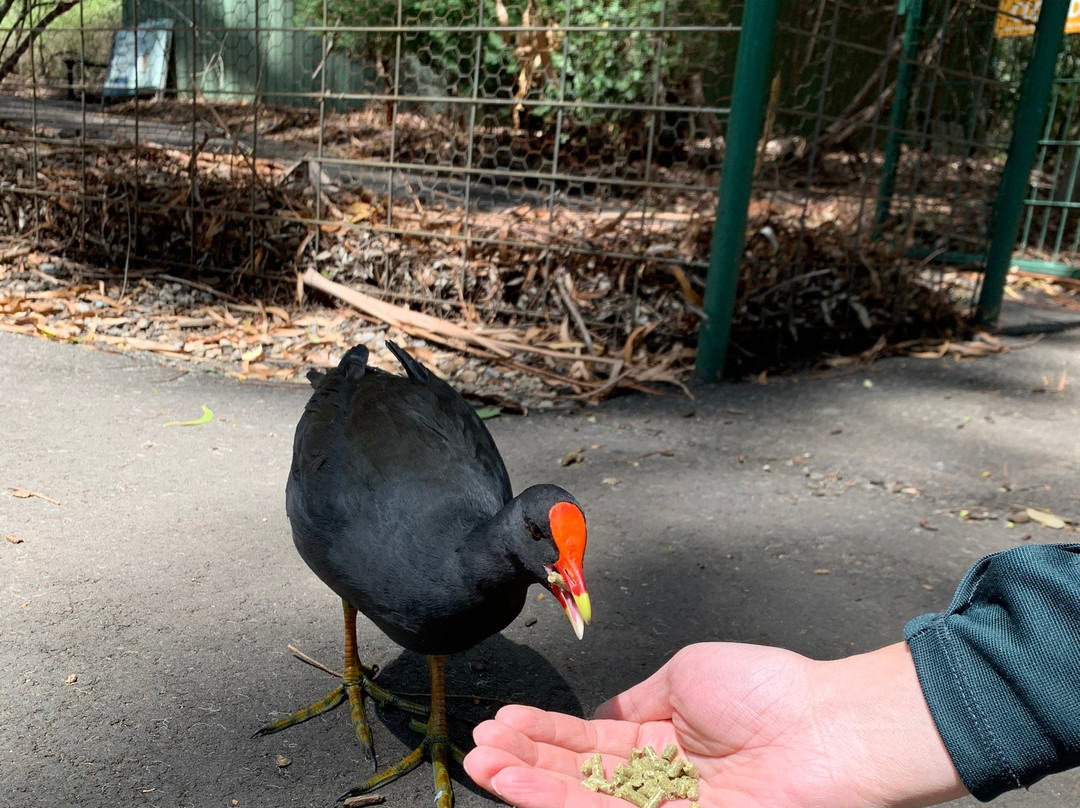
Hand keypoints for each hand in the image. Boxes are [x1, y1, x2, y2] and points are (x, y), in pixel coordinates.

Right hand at [463, 642, 966, 807]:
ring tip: (483, 762)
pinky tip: (523, 784)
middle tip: (477, 746)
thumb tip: (595, 711)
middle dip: (524, 760)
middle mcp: (658, 780)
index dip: (543, 733)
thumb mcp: (684, 676)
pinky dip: (557, 799)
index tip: (502, 721)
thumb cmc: (766, 689)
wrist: (826, 726)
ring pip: (583, 799)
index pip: (588, 741)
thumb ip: (633, 701)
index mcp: (662, 739)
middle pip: (576, 775)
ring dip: (528, 783)